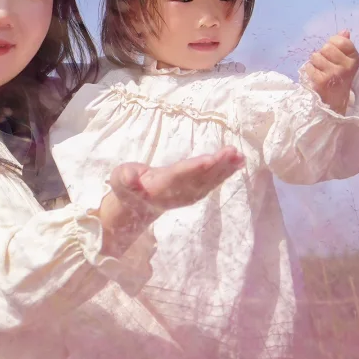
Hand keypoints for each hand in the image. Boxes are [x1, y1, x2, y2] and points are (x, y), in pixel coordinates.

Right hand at [99, 148, 243, 256]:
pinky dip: (224, 175)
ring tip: (239, 157)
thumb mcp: (120, 179)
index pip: (179, 175)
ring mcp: (186, 196)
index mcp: (158, 187)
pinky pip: (211, 184)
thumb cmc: (127, 186)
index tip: (210, 159)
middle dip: (216, 166)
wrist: (136, 205)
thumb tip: (131, 178)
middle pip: (198, 179)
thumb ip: (125, 178)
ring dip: (224, 170)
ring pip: (208, 182)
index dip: (195, 168)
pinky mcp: (193, 194)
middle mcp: (176, 194)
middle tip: (232, 152)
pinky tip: (236, 165)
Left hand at [304, 30, 358, 114]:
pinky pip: (309, 66)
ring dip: (316, 62)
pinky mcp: (322, 81)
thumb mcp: (346, 60)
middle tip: (326, 63)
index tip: (334, 53)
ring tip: (321, 70)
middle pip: (327, 47)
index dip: (333, 43)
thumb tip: (344, 31)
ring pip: (316, 56)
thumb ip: (345, 44)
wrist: (336, 100)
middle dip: (323, 53)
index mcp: (354, 59)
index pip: (341, 40)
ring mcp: (335, 74)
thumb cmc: (340, 76)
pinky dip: (310, 70)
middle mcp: (347, 66)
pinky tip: (316, 76)